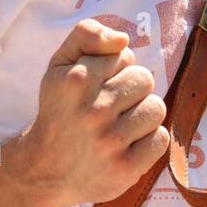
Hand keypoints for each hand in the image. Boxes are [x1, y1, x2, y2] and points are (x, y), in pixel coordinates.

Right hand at [23, 19, 169, 206]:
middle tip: (111, 105)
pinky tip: (128, 145)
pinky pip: (161, 139)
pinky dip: (148, 141)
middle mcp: (93, 111)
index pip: (124, 55)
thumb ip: (86, 35)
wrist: (45, 171)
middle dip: (131, 89)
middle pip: (145, 78)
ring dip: (142, 114)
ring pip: (156, 108)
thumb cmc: (60, 110)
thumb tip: (122, 38)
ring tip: (121, 124)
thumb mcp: (60, 65)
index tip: (98, 85)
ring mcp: (110, 143)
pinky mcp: (125, 169)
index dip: (115, 68)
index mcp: (76, 81)